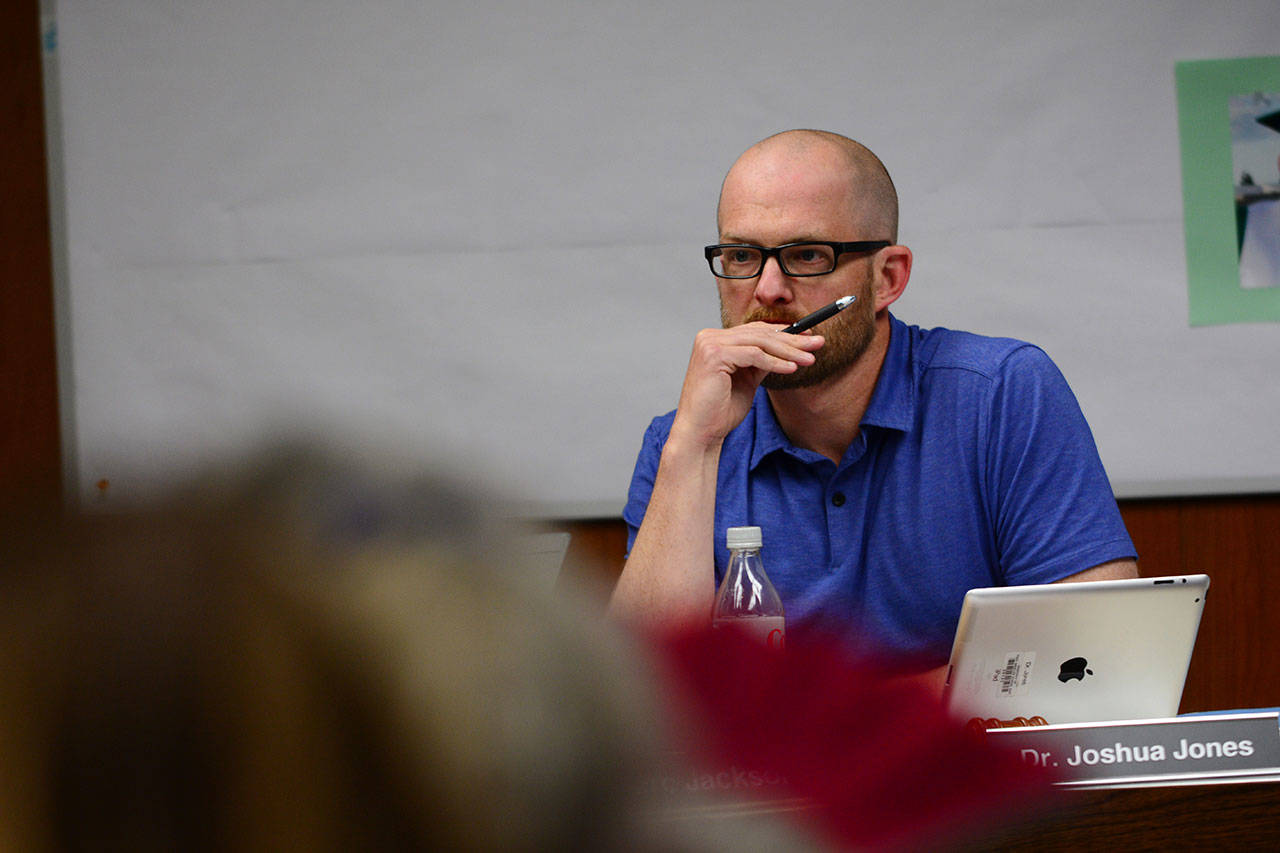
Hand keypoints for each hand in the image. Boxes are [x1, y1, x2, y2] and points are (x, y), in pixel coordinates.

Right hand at [669, 322, 823, 448]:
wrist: (701, 432)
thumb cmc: (720, 411)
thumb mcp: (747, 380)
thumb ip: (761, 362)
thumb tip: (787, 350)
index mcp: (715, 340)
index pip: (755, 331)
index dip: (784, 333)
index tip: (808, 339)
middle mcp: (709, 336)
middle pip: (759, 333)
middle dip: (792, 339)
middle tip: (817, 344)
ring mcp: (710, 343)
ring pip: (759, 342)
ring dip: (788, 351)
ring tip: (809, 359)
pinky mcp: (714, 355)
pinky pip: (754, 355)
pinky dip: (775, 362)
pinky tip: (792, 368)